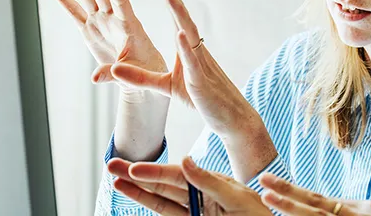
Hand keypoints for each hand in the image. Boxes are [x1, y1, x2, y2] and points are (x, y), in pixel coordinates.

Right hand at [47, 0, 167, 95]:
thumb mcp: (133, 74)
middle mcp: (113, 19)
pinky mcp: (90, 30)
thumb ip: (114, 74)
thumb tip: (94, 79)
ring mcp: (100, 22)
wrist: (142, 76)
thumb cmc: (145, 72)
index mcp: (129, 25)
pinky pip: (73, 12)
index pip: (120, 1)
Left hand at [105, 0, 276, 181]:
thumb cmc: (202, 99)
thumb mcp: (166, 87)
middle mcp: (195, 50)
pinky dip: (186, 46)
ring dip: (178, 12)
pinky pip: (193, 61)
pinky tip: (180, 33)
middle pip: (181, 16)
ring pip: (188, 32)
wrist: (230, 118)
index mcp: (188, 49)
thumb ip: (140, 78)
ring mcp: (200, 63)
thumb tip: (114, 68)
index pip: (175, 17)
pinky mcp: (201, 81)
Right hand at [108, 156, 272, 215]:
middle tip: (111, 165)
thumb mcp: (237, 196)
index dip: (154, 172)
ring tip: (116, 182)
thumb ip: (209, 181)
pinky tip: (135, 196)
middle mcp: (201, 195)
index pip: (177, 176)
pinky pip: (170, 215)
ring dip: (138, 192)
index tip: (133, 168)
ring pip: (161, 202)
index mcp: (212, 182)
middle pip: (163, 186)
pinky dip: (151, 206)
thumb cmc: (259, 214)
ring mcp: (196, 213)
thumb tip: (184, 160)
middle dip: (137, 176)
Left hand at [258, 174, 370, 215]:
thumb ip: (350, 211)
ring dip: (296, 213)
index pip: (318, 200)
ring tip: (270, 200)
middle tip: (263, 187)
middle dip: (288, 199)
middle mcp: (358, 215)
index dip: (292, 192)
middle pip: (316, 209)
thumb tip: (325, 207)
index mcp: (358, 210)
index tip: (267, 184)